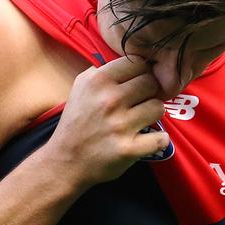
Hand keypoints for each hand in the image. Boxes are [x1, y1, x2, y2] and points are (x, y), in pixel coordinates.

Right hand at [42, 55, 168, 187]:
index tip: (137, 83)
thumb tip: (129, 62)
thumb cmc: (76, 123)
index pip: (138, 63)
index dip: (141, 72)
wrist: (64, 162)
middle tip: (142, 102)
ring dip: (154, 114)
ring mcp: (120, 125)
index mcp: (97, 81)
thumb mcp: (80, 88)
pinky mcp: (128, 149)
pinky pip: (160, 138)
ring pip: (159, 107)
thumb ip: (102, 71)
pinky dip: (159, 140)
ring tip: (143, 119)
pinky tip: (150, 140)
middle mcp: (109, 100)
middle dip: (150, 92)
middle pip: (151, 83)